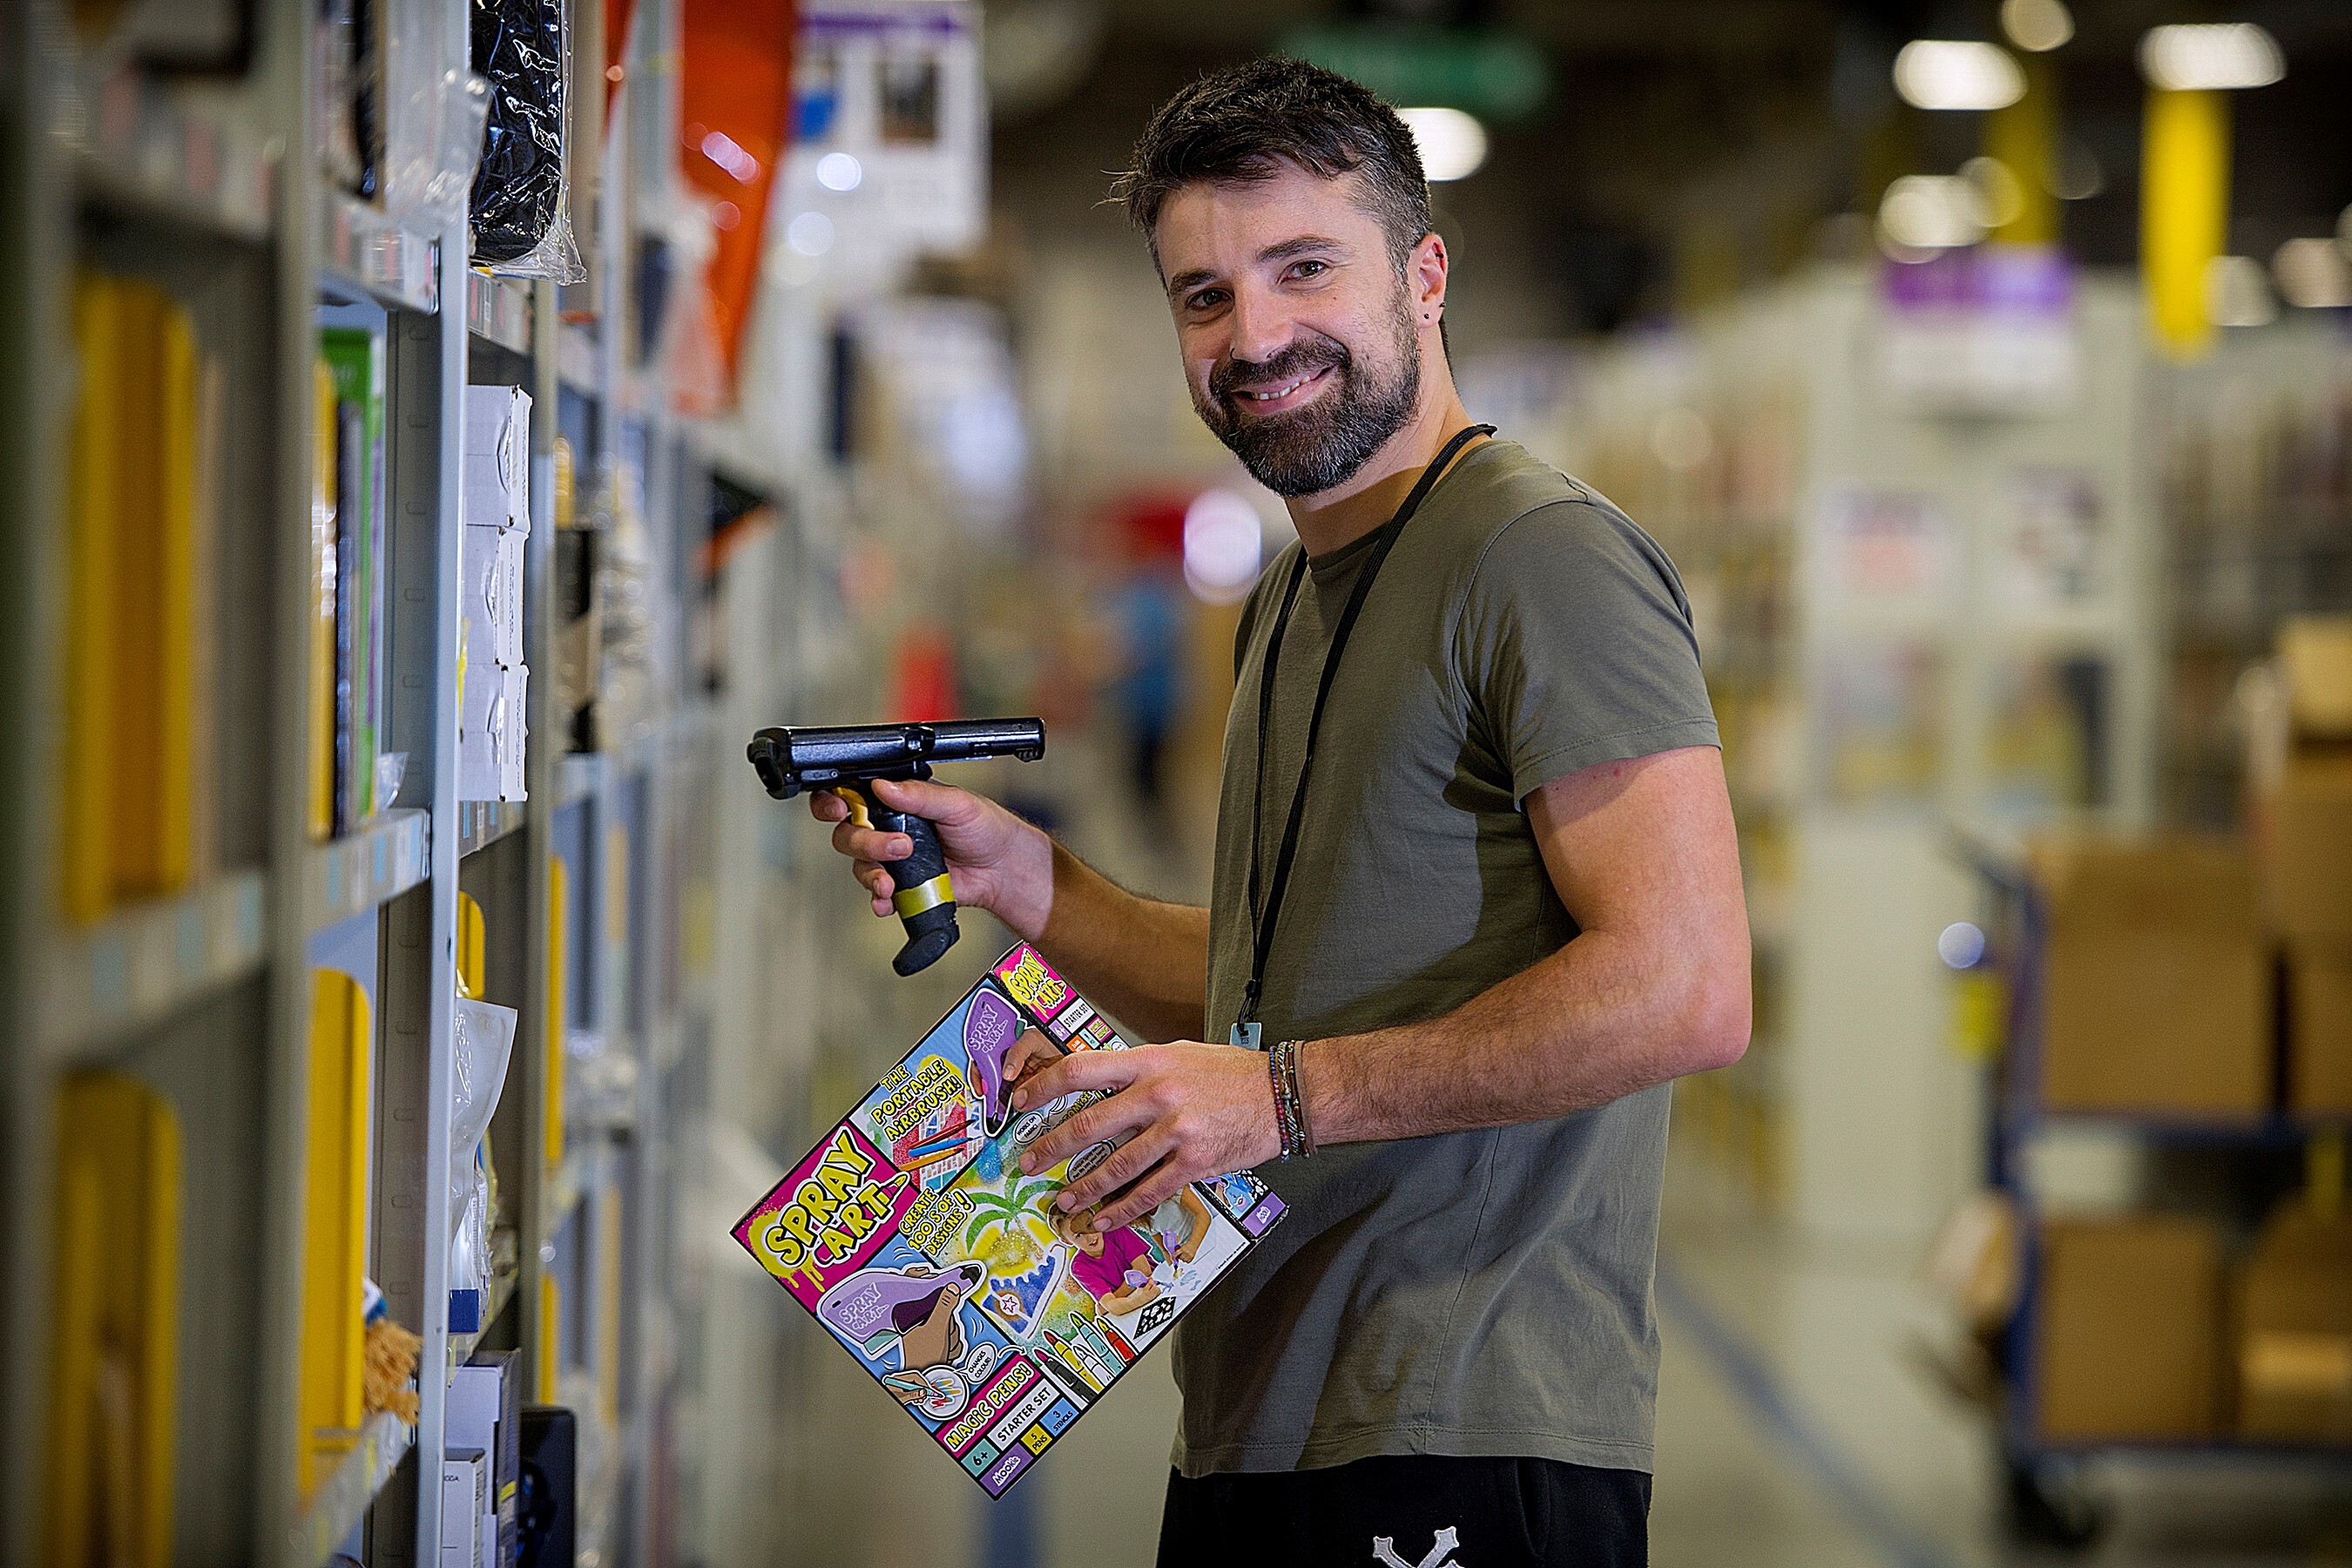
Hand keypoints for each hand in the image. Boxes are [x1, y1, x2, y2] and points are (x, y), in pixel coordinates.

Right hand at [809, 775, 1053, 938]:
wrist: (1003, 868)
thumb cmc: (985, 828)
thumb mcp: (956, 802)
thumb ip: (919, 794)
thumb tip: (884, 786)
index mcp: (897, 800)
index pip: (852, 795)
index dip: (834, 800)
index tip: (839, 807)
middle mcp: (888, 828)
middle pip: (848, 834)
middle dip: (863, 842)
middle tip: (895, 845)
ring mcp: (893, 860)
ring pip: (860, 865)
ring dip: (871, 872)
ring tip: (895, 878)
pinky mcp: (902, 887)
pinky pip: (877, 895)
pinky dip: (878, 899)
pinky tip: (888, 899)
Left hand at [1012, 1041, 1278, 1230]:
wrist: (1283, 1094)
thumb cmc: (1231, 1072)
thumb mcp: (1180, 1054)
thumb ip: (1141, 1070)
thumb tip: (1100, 1085)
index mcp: (1150, 1061)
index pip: (1082, 1069)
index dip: (1045, 1085)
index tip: (1021, 1101)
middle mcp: (1158, 1094)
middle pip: (1089, 1124)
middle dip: (1052, 1147)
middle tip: (1028, 1163)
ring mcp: (1176, 1131)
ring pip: (1115, 1166)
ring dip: (1083, 1188)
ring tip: (1063, 1201)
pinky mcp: (1194, 1162)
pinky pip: (1148, 1191)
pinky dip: (1122, 1209)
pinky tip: (1104, 1219)